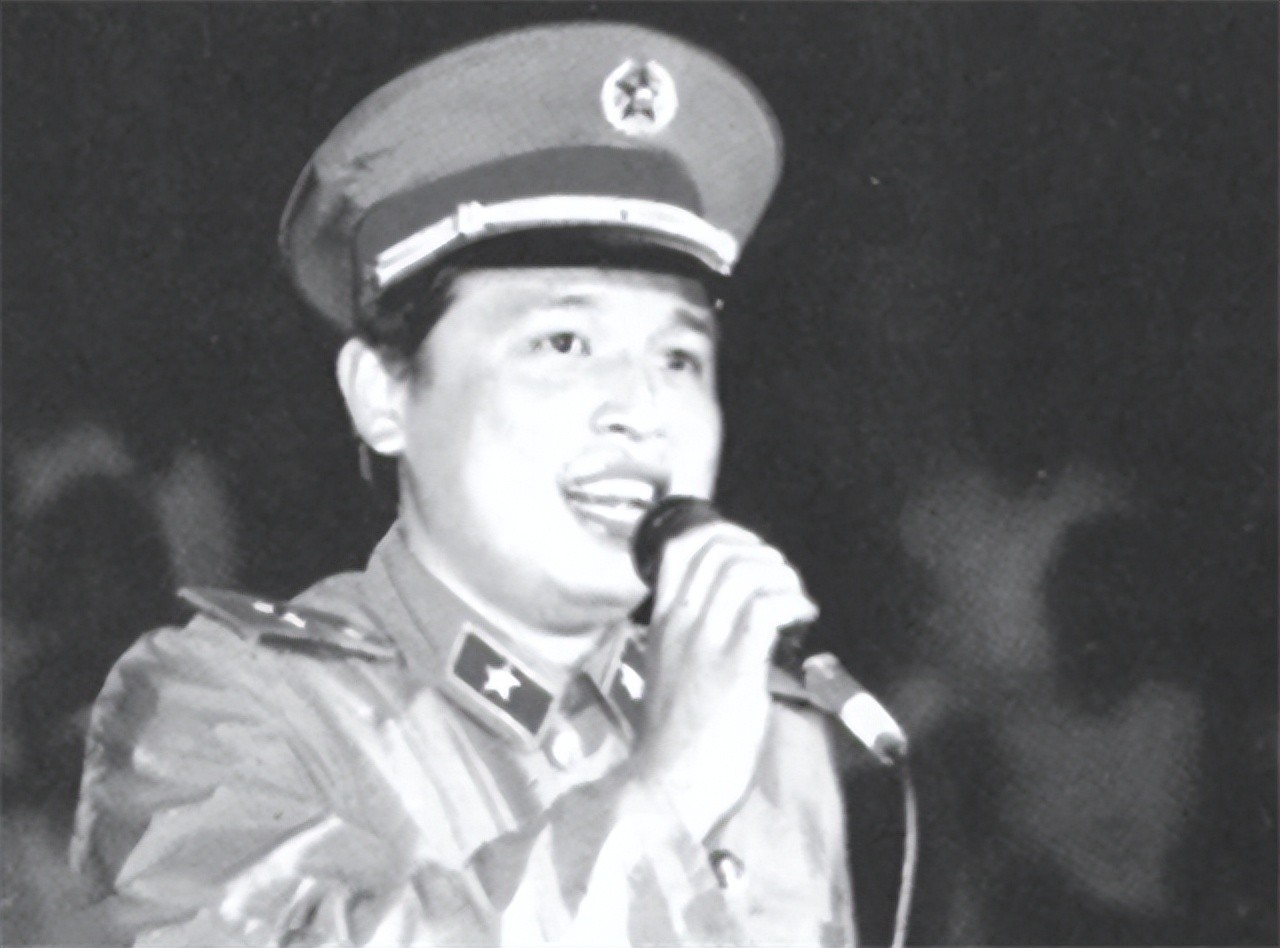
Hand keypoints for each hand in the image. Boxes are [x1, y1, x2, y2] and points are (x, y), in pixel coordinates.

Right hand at [631, 521, 817, 839]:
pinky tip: (802, 619)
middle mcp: (681, 624)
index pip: (681, 549)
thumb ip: (695, 642)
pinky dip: (793, 604)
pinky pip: (767, 610)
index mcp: (663, 624)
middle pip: (719, 550)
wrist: (668, 787)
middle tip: (783, 580)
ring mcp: (706, 644)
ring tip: (796, 600)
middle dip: (763, 553)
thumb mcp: (673, 675)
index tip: (752, 549)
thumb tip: (742, 620)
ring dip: (782, 577)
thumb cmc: (677, 741)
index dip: (723, 534)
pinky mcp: (735, 669)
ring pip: (745, 572)